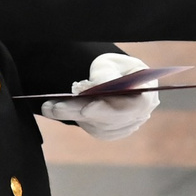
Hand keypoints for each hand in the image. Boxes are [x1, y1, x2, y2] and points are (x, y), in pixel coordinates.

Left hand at [43, 52, 160, 140]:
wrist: (113, 77)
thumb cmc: (114, 68)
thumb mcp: (109, 64)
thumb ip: (105, 74)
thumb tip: (97, 87)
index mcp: (147, 92)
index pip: (134, 106)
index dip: (111, 109)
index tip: (87, 107)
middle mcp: (141, 113)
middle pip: (111, 119)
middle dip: (80, 112)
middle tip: (54, 107)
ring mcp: (128, 125)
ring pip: (99, 127)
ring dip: (72, 117)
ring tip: (49, 106)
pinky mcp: (113, 132)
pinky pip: (94, 130)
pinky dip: (76, 120)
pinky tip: (58, 110)